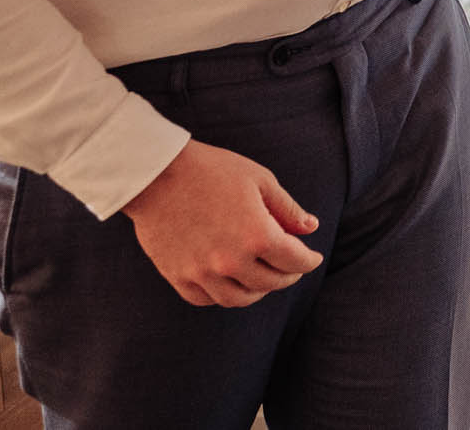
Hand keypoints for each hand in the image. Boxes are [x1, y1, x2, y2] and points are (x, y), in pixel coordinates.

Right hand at [121, 139, 322, 307]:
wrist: (156, 174)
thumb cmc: (212, 170)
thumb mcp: (259, 180)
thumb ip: (287, 209)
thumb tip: (311, 228)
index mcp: (256, 235)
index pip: (294, 261)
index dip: (309, 261)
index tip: (313, 258)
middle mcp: (230, 261)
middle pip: (269, 283)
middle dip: (287, 275)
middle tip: (292, 267)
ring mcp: (201, 272)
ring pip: (239, 298)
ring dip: (258, 291)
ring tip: (264, 278)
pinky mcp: (177, 276)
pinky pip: (206, 299)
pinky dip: (223, 295)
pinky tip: (231, 281)